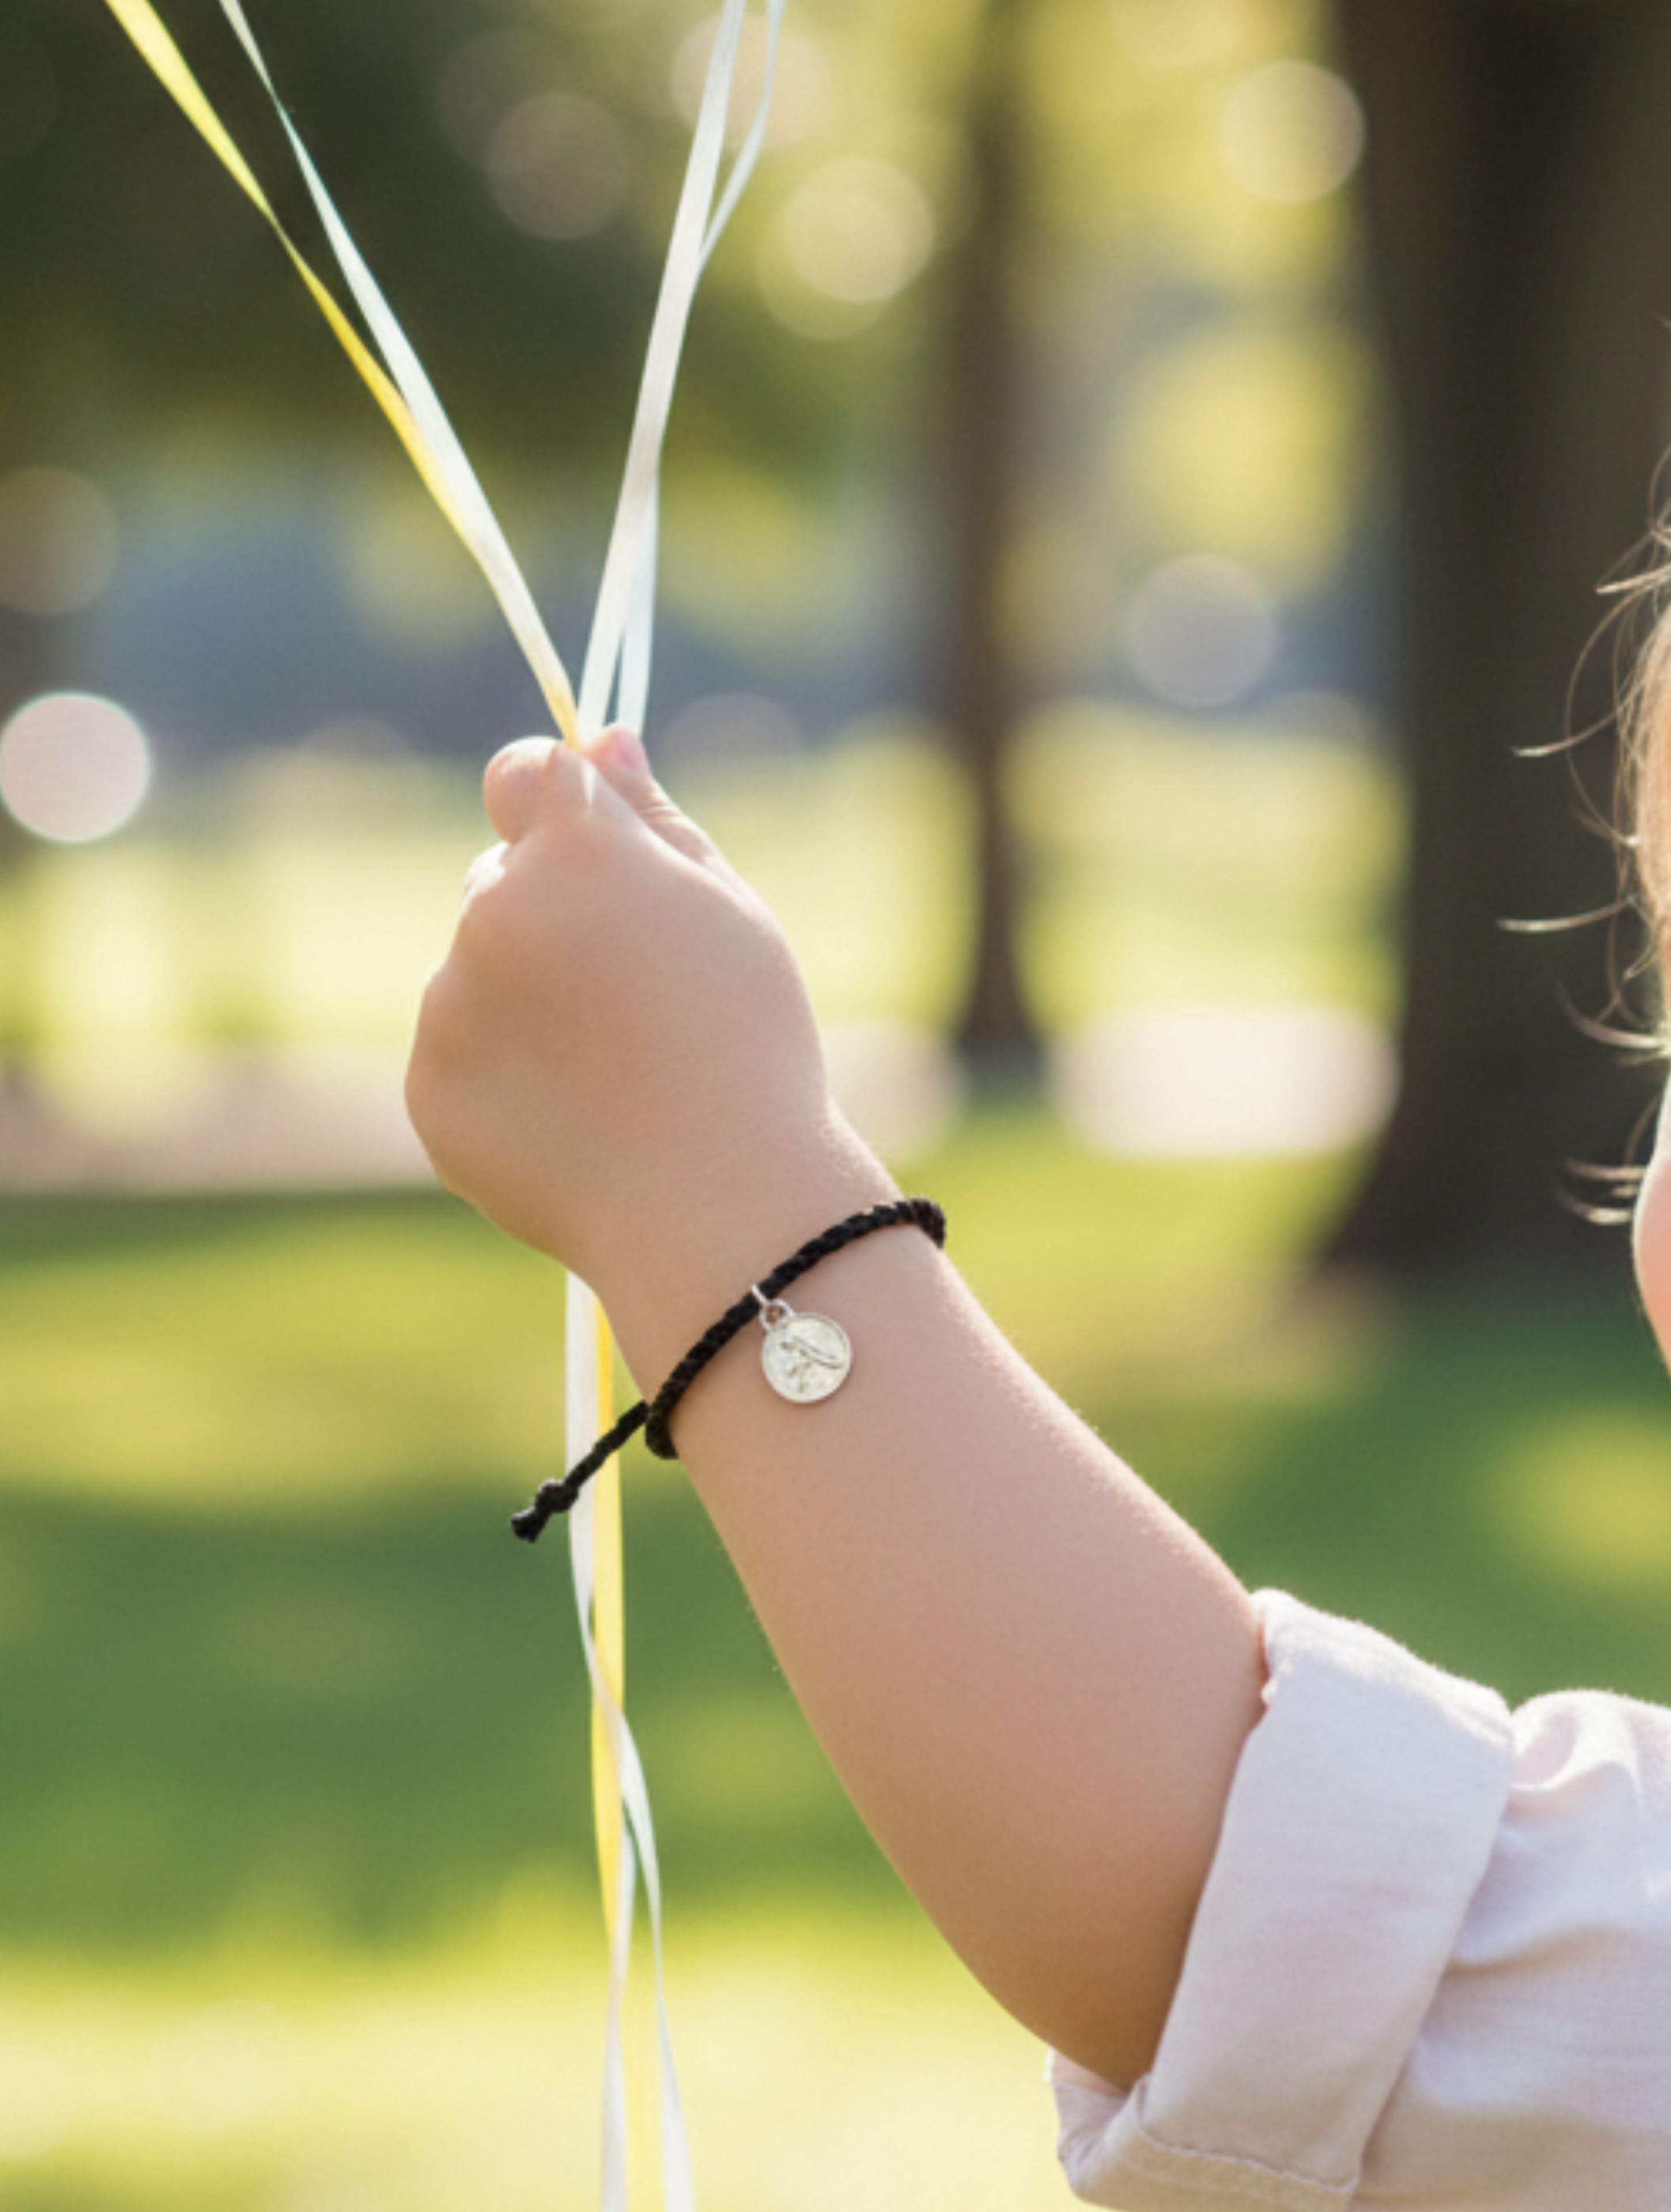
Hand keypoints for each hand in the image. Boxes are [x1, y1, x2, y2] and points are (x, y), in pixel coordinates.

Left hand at [406, 726, 845, 1295]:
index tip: (583, 844)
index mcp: (574, 852)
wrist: (719, 1203)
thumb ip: (653, 821)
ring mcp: (450, 1005)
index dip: (552, 804)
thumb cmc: (747, 1047)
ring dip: (523, 1002)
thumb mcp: (730, 912)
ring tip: (612, 1073)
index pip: (522, 773)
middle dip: (547, 917)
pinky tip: (576, 1120)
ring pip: (474, 974)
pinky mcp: (429, 1088)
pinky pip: (457, 1057)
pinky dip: (503, 1078)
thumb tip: (602, 739)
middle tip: (632, 997)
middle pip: (496, 880)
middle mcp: (493, 912)